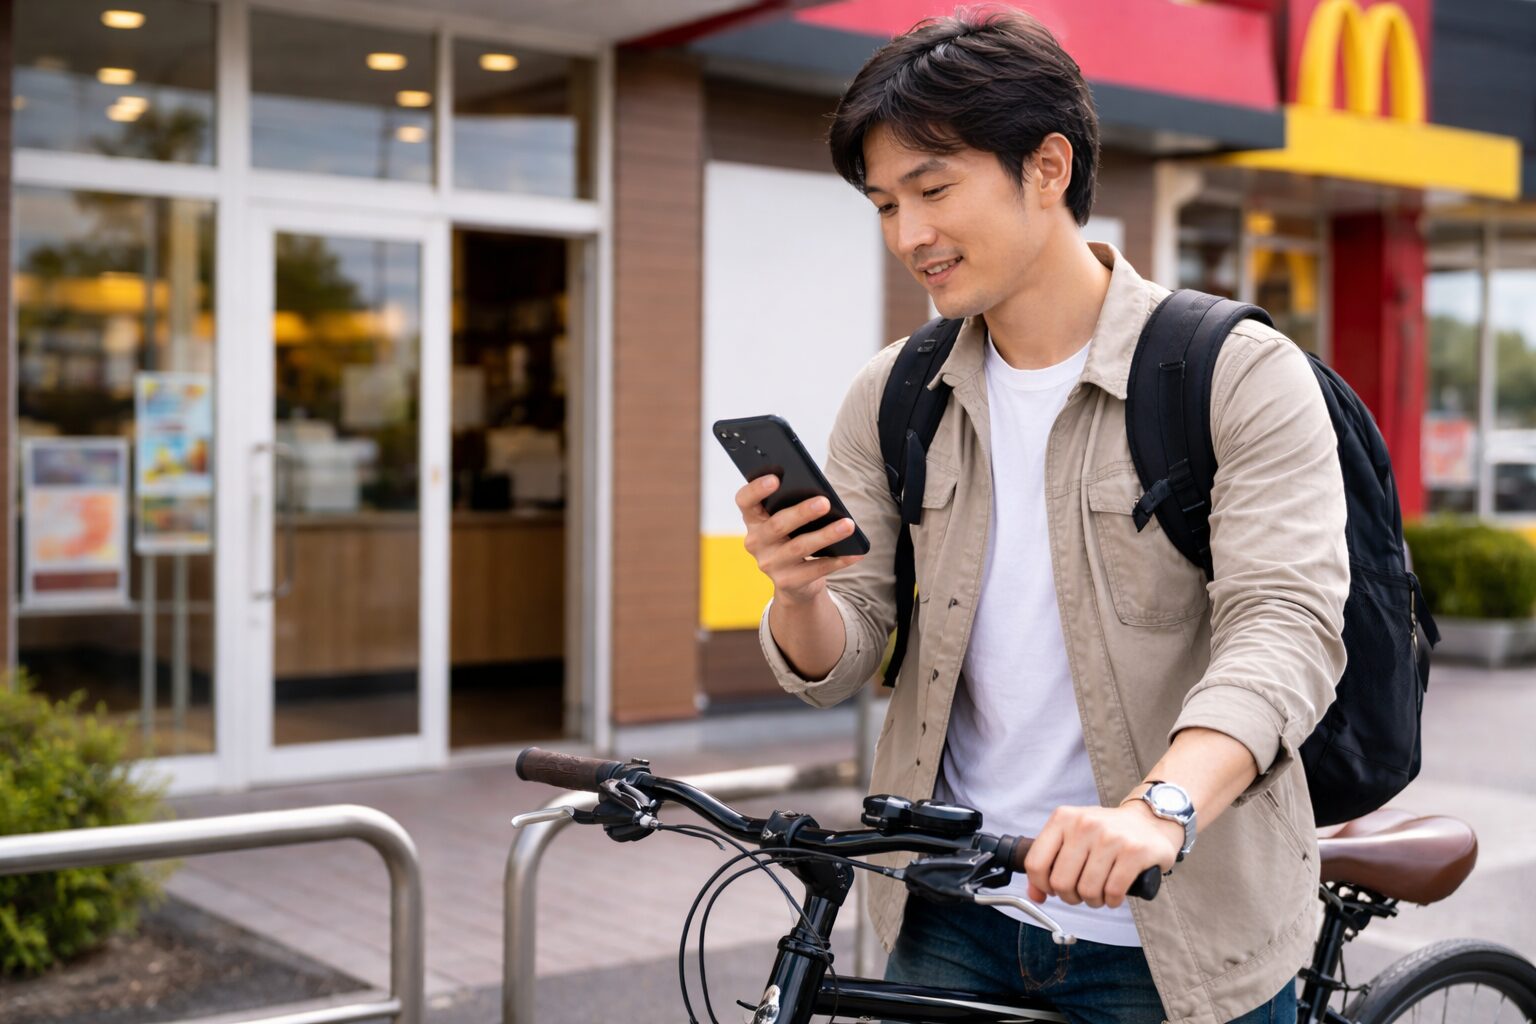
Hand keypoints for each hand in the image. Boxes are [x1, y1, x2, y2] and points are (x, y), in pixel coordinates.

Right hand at [735, 475, 863, 604]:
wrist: (795, 582)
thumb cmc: (793, 538)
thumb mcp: (788, 522)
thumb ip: (793, 505)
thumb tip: (822, 497)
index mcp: (753, 520)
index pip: (745, 501)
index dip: (756, 489)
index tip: (775, 478)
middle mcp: (756, 542)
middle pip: (777, 524)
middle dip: (802, 512)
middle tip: (824, 502)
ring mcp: (770, 564)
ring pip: (799, 547)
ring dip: (826, 535)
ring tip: (848, 525)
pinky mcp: (787, 582)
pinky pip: (816, 570)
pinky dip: (838, 561)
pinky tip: (854, 552)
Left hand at [1023, 802, 1183, 909]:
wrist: (1150, 820)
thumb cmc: (1106, 833)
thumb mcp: (1072, 837)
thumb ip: (1049, 864)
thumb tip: (1034, 896)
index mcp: (1063, 818)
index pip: (1036, 863)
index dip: (1042, 885)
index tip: (1053, 889)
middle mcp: (1084, 824)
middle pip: (1061, 882)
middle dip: (1070, 897)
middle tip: (1081, 893)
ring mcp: (1110, 837)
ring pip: (1087, 890)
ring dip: (1093, 901)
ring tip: (1100, 892)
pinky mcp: (1134, 851)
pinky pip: (1113, 892)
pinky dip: (1112, 901)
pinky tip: (1114, 894)